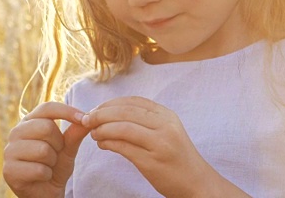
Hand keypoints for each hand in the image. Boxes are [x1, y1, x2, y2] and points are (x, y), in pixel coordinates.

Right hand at [3, 102, 90, 197]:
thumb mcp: (68, 147)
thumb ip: (76, 132)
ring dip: (52, 161)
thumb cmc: (55, 166)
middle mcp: (16, 132)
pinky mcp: (9, 170)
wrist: (46, 192)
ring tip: (47, 165)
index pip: (47, 108)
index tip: (84, 118)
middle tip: (55, 154)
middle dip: (58, 144)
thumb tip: (88, 118)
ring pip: (42, 150)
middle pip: (46, 127)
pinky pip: (38, 169)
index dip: (66, 111)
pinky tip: (41, 176)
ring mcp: (10, 151)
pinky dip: (46, 175)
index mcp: (29, 122)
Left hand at [81, 96, 249, 197]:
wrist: (197, 183)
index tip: (96, 109)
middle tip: (87, 119)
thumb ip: (144, 121)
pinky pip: (123, 147)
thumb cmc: (176, 158)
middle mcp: (165, 126)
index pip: (133, 101)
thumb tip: (109, 114)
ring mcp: (159, 143)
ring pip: (122, 127)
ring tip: (93, 133)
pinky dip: (108, 143)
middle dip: (101, 114)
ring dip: (102, 129)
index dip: (110, 103)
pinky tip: (102, 144)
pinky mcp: (152, 162)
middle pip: (125, 112)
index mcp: (166, 115)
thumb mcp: (166, 131)